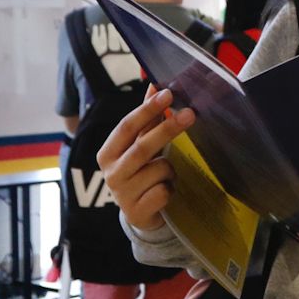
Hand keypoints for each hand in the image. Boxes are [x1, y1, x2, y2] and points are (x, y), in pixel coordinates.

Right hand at [95, 85, 189, 231]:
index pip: (126, 127)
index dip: (147, 110)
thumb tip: (155, 85)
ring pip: (159, 169)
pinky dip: (170, 189)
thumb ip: (147, 119)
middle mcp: (111, 173)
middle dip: (168, 129)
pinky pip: (164, 192)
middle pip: (142, 146)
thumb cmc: (141, 172)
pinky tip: (164, 193)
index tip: (168, 93)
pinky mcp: (137, 212)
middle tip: (190, 113)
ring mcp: (122, 195)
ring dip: (170, 169)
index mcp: (107, 152)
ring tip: (166, 175)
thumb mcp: (140, 145)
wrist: (140, 213)